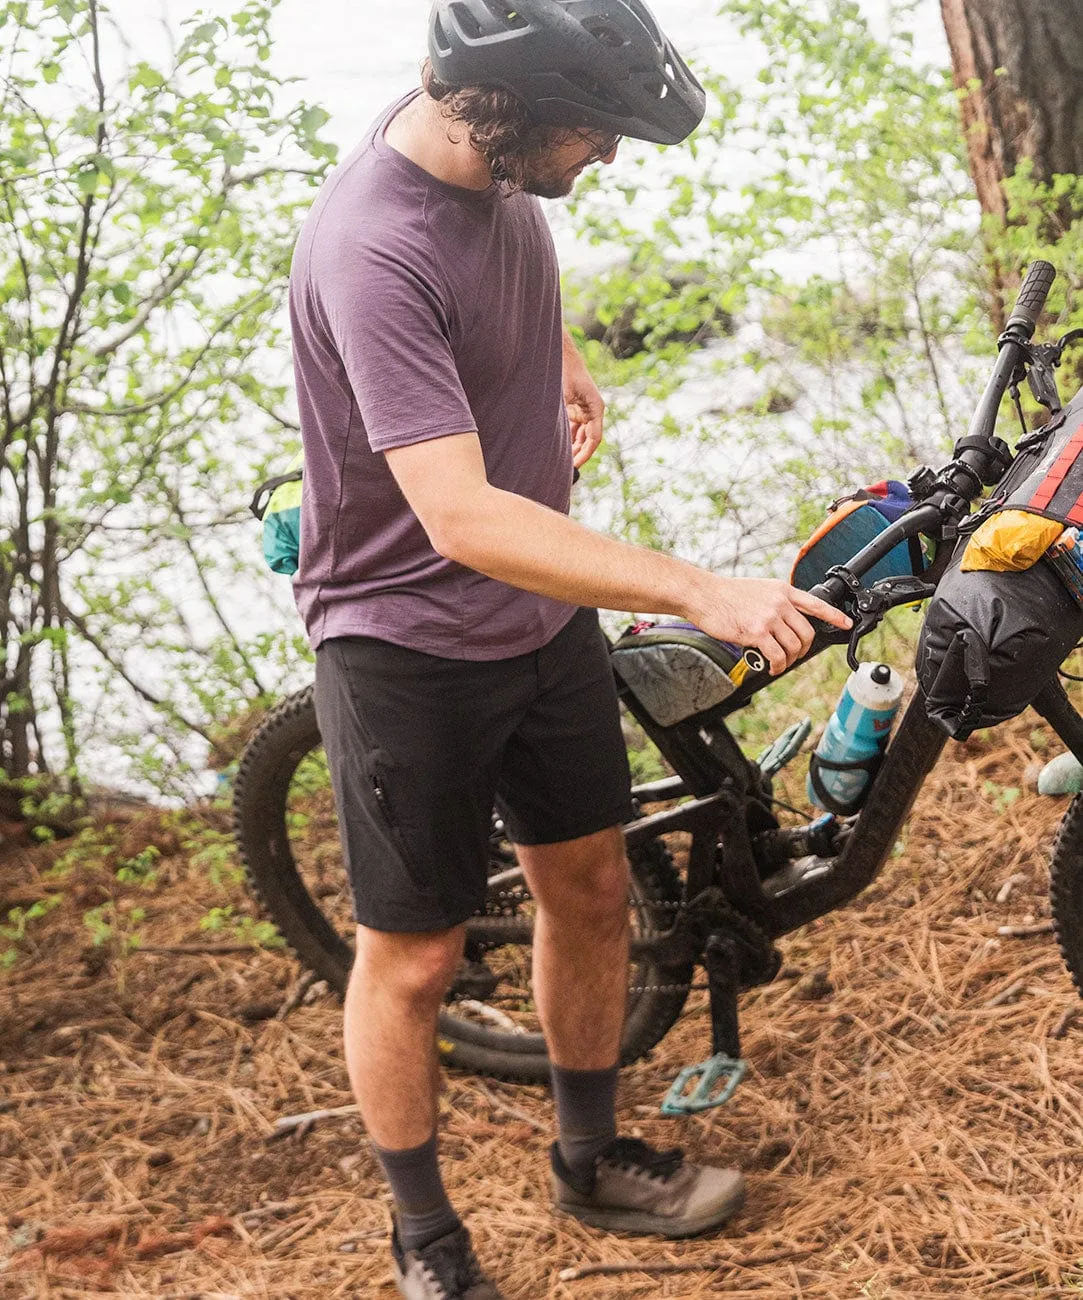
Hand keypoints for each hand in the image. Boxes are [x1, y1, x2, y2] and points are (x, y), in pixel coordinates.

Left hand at [563, 347, 603, 468]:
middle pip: (588, 440)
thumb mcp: (562, 396)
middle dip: (579, 454)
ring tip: (560, 462)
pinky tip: (557, 448)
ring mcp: (583, 410)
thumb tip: (558, 439)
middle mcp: (592, 411)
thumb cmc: (564, 372)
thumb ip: (564, 417)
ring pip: (580, 436)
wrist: (559, 354)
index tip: (575, 465)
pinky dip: (567, 438)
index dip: (585, 454)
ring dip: (572, 448)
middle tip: (566, 469)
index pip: (594, 438)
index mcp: (596, 408)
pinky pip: (573, 428)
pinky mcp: (574, 408)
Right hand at [691, 577, 851, 676]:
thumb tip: (783, 621)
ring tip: (779, 663)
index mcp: (782, 590)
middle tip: (794, 656)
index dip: (834, 615)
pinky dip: (778, 666)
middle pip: (806, 632)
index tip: (846, 623)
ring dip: (789, 660)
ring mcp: (769, 617)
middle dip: (803, 650)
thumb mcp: (757, 590)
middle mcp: (780, 603)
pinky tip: (771, 667)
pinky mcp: (757, 632)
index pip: (816, 603)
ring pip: (793, 646)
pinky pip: (777, 655)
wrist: (703, 594)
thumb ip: (774, 601)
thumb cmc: (724, 594)